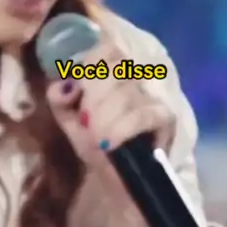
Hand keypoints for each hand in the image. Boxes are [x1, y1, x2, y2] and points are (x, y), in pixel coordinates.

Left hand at [46, 36, 175, 169]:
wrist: (119, 179)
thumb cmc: (97, 142)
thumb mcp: (69, 119)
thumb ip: (60, 98)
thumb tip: (66, 85)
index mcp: (116, 69)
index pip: (108, 46)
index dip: (91, 64)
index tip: (79, 91)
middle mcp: (140, 75)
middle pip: (118, 66)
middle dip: (94, 95)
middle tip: (85, 121)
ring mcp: (156, 95)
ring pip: (129, 91)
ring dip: (105, 116)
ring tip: (95, 138)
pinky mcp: (167, 117)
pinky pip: (144, 114)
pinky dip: (121, 128)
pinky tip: (107, 144)